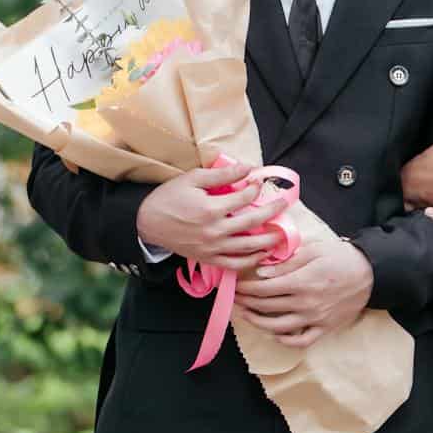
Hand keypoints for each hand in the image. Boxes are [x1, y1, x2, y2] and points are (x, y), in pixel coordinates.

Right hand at [136, 161, 294, 271]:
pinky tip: (262, 254)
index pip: (244, 198)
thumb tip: (248, 168)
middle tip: (284, 204)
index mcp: (211, 209)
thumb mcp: (193, 179)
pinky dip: (251, 261)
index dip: (255, 189)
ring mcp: (213, 248)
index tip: (259, 182)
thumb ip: (222, 175)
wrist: (148, 223)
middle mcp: (215, 231)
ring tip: (281, 233)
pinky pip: (235, 264)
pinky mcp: (209, 259)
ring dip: (268, 240)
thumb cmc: (169, 197)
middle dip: (271, 212)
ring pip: (248, 247)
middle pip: (252, 223)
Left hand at [235, 238, 373, 348]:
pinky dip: (285, 340)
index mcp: (302, 282)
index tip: (237, 286)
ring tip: (247, 315)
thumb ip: (286, 263)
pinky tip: (276, 333)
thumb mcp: (313, 251)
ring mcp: (315, 318)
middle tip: (236, 299)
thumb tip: (262, 273)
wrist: (371, 273)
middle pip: (267, 307)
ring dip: (259, 322)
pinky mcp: (324, 328)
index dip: (247, 289)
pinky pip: (301, 340)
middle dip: (247, 303)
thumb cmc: (341, 257)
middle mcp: (306, 303)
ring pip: (278, 327)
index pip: (265, 289)